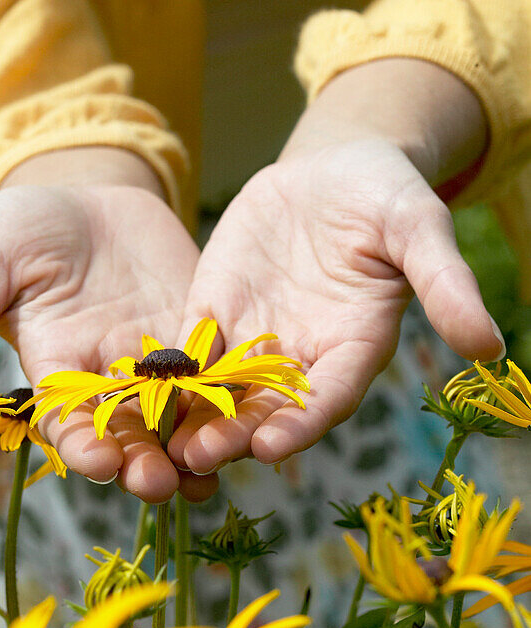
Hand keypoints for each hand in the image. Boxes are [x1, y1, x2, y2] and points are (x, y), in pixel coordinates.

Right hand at [0, 149, 216, 502]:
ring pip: (178, 416)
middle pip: (128, 433)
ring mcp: (157, 362)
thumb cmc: (24, 227)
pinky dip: (231, 399)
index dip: (80, 444)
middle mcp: (109, 381)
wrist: (87, 193)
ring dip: (193, 444)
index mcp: (56, 372)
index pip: (67, 422)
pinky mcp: (198, 335)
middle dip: (142, 461)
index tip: (97, 462)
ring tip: (213, 468)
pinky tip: (253, 418)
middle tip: (160, 483)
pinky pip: (217, 374)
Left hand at [169, 134, 504, 473]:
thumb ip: (445, 286)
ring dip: (195, 418)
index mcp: (354, 347)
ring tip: (165, 443)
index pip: (328, 397)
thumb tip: (492, 347)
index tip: (274, 447)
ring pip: (222, 390)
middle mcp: (302, 356)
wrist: (332, 170)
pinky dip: (166, 372)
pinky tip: (134, 388)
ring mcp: (254, 338)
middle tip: (202, 456)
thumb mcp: (420, 228)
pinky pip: (188, 349)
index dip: (303, 423)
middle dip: (236, 433)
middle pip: (268, 407)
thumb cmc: (386, 196)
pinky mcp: (215, 313)